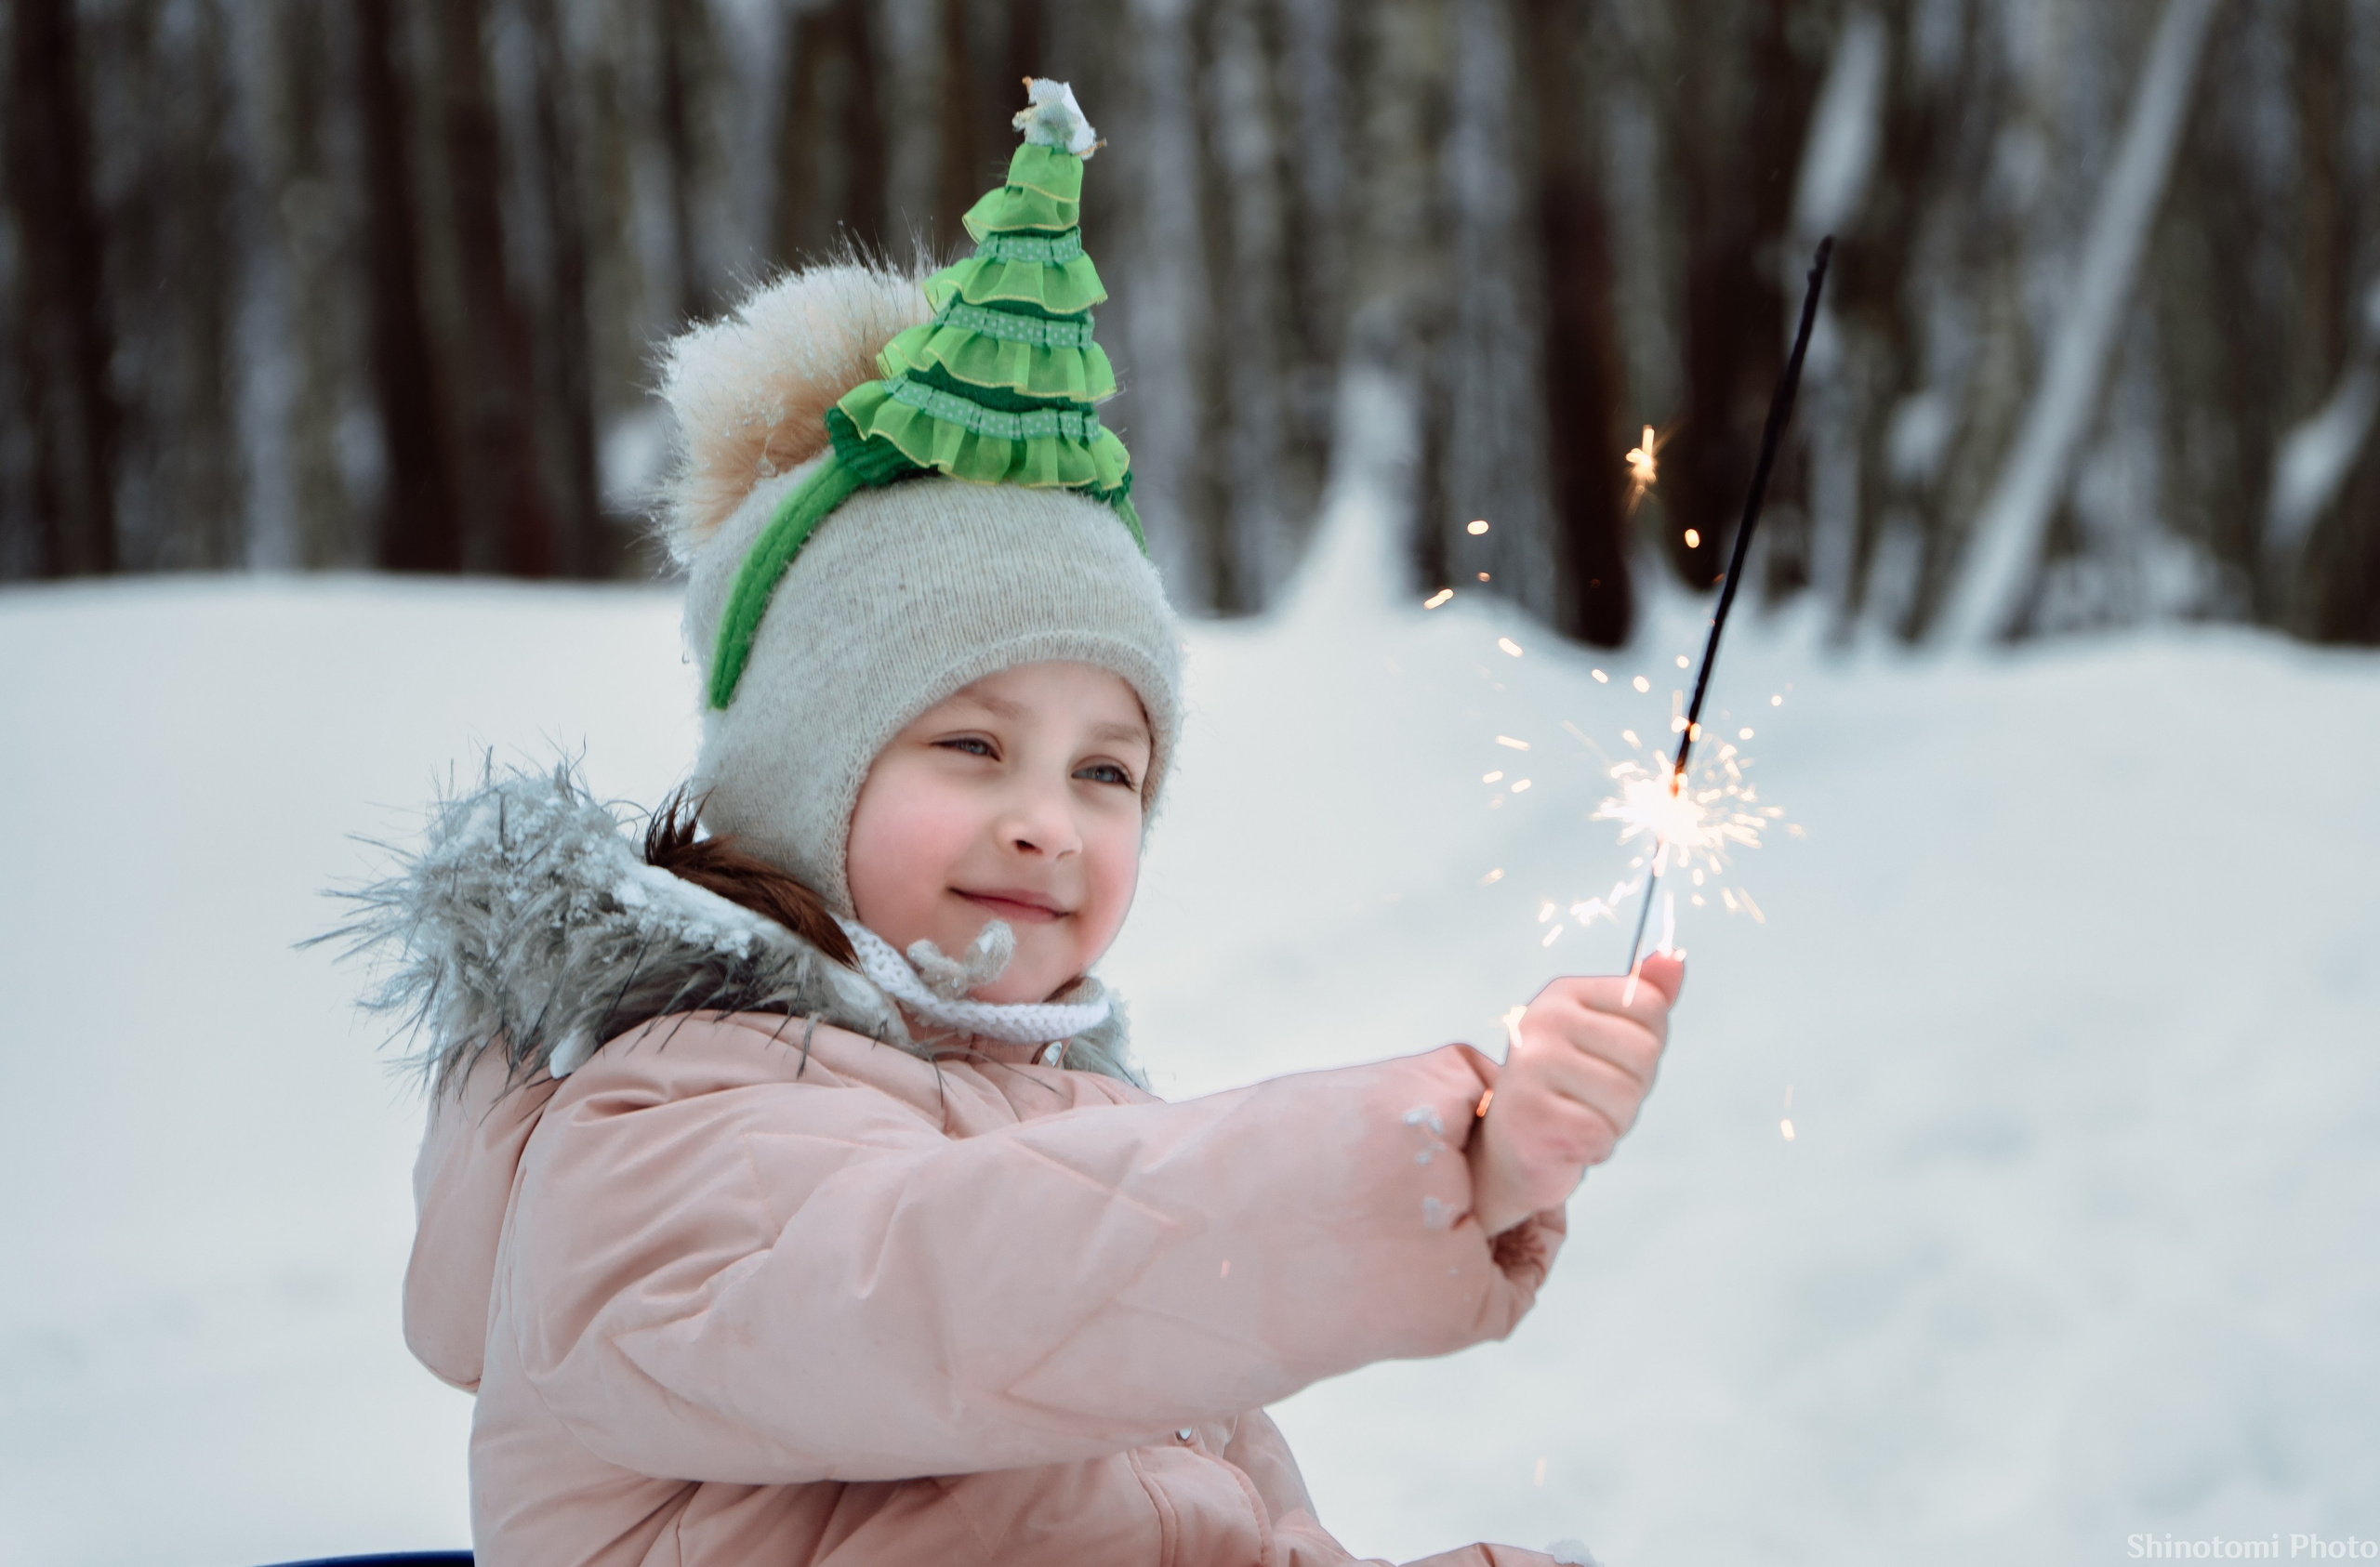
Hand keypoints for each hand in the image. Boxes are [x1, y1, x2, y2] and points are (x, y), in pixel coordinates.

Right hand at [1466, 954, 1683, 1235]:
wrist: (1514, 1147)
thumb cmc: (1569, 1090)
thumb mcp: (1608, 1037)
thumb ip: (1644, 996)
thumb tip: (1675, 959)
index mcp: (1563, 992)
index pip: (1650, 1006)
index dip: (1644, 1046)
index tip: (1608, 1060)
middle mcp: (1541, 1019)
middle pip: (1644, 1053)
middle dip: (1632, 1088)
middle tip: (1591, 1097)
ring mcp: (1530, 1065)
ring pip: (1625, 1097)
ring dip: (1613, 1121)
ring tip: (1579, 1117)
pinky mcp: (1529, 1115)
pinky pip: (1601, 1134)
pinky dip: (1594, 1147)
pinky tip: (1567, 1140)